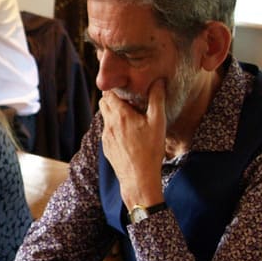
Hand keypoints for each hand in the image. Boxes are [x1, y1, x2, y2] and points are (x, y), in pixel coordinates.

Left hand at [99, 79, 166, 208]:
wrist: (138, 179)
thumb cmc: (150, 150)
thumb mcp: (158, 122)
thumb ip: (157, 99)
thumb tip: (158, 81)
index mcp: (119, 115)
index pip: (108, 93)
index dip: (116, 88)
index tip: (127, 87)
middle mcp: (109, 124)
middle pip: (104, 103)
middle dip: (113, 98)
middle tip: (130, 99)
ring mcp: (105, 137)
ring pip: (105, 117)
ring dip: (114, 113)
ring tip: (131, 116)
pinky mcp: (106, 147)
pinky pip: (107, 131)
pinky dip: (115, 127)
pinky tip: (129, 133)